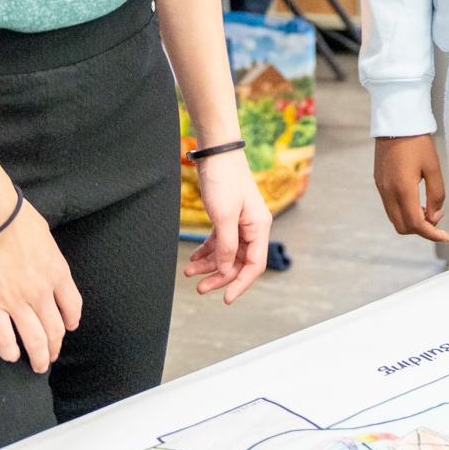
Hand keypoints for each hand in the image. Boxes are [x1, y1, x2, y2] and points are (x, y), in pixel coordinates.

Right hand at [0, 195, 81, 372]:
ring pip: (34, 339)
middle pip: (54, 329)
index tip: (68, 328)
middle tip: (51, 356)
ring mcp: (16, 301)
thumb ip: (51, 258)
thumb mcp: (46, 237)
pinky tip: (12, 356)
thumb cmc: (16, 218)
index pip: (72, 306)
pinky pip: (4, 337)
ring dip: (38, 356)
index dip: (70, 321)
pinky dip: (10, 351)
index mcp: (57, 272)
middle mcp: (41, 291)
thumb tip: (48, 267)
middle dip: (54, 346)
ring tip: (37, 365)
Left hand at [184, 152, 270, 303]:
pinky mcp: (228, 216)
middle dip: (219, 276)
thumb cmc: (224, 179)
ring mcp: (240, 221)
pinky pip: (219, 241)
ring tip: (189, 272)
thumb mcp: (224, 216)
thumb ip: (226, 245)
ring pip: (227, 252)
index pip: (255, 265)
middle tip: (199, 287)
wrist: (216, 152)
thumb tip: (224, 269)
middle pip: (238, 261)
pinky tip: (194, 258)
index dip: (241, 283)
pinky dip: (207, 251)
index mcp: (259, 227)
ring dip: (209, 264)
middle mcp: (252, 226)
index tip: (225, 298)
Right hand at [374, 134, 448, 242]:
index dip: (432, 234)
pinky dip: (403, 211)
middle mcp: (388, 192)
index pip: (416, 224)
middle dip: (421, 229)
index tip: (445, 237)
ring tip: (427, 208)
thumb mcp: (433, 167)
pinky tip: (415, 200)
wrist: (396, 121)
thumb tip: (435, 217)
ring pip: (395, 219)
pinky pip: (389, 207)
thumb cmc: (418, 142)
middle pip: (402, 227)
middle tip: (436, 218)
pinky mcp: (379, 182)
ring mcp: (381, 187)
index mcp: (403, 189)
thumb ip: (436, 195)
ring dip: (411, 221)